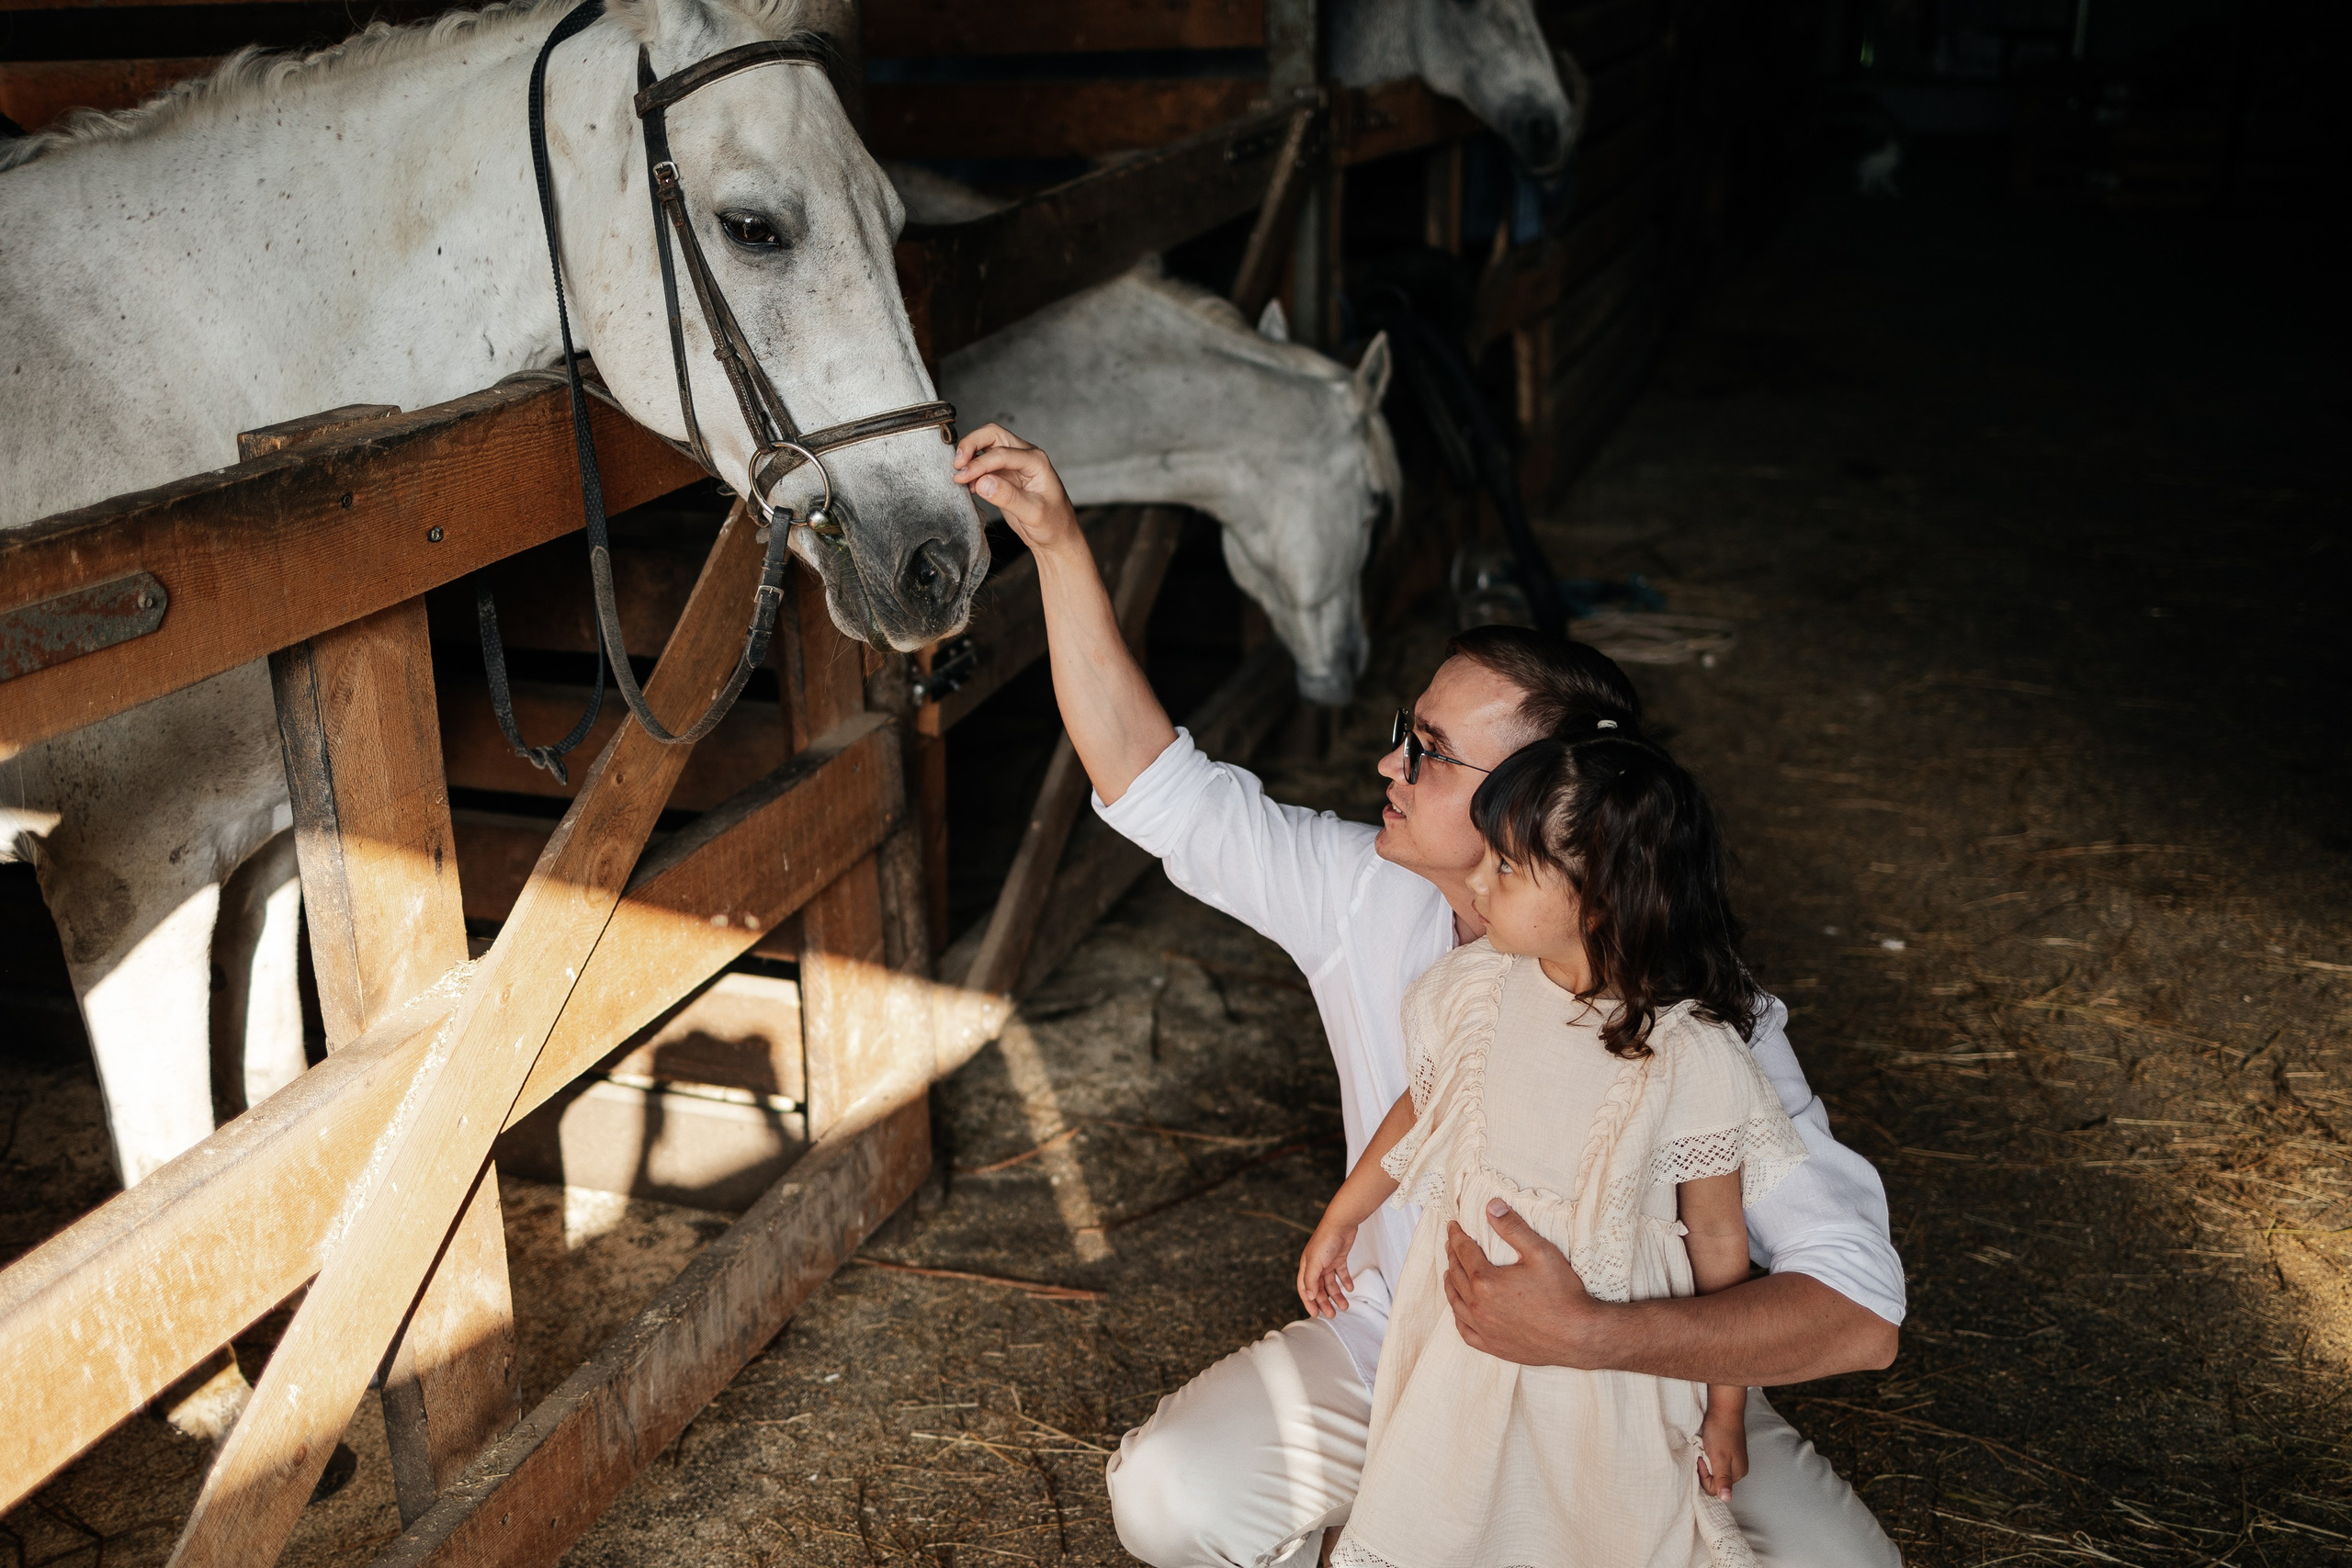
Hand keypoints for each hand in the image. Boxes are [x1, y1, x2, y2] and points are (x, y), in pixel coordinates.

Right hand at [952, 425, 1079, 552]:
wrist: (1056, 537)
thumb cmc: (1053, 525)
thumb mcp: (1033, 514)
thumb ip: (1008, 497)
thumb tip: (983, 482)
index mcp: (1036, 461)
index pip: (1002, 453)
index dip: (979, 463)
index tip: (962, 476)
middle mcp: (1025, 456)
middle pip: (992, 435)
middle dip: (971, 444)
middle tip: (957, 465)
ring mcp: (1014, 464)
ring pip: (986, 446)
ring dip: (970, 456)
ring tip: (960, 479)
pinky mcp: (1004, 474)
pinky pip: (984, 464)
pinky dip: (972, 471)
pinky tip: (969, 487)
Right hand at [1297, 1211, 1358, 1318]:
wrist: (1341, 1223)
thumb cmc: (1325, 1240)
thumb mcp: (1315, 1262)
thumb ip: (1311, 1280)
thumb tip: (1310, 1297)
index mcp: (1307, 1266)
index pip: (1305, 1289)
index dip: (1309, 1303)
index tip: (1316, 1315)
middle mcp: (1316, 1266)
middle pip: (1319, 1289)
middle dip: (1325, 1303)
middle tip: (1332, 1315)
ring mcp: (1328, 1262)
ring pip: (1331, 1284)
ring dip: (1337, 1295)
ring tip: (1345, 1306)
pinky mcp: (1339, 1258)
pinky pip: (1341, 1274)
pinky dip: (1345, 1282)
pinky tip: (1350, 1289)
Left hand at [1442, 1199, 1609, 1366]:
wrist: (1578, 1335)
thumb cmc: (1563, 1293)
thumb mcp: (1540, 1252)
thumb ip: (1513, 1227)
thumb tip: (1491, 1206)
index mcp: (1486, 1281)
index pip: (1464, 1251)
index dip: (1456, 1236)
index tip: (1453, 1226)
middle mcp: (1479, 1306)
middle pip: (1456, 1275)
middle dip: (1452, 1255)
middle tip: (1452, 1243)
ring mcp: (1485, 1329)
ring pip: (1456, 1303)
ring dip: (1450, 1284)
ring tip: (1449, 1271)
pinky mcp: (1493, 1346)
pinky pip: (1465, 1331)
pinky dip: (1458, 1317)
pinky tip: (1460, 1310)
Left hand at [1698, 1392, 1748, 1498]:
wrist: (1724, 1409)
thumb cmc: (1720, 1432)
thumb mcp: (1719, 1457)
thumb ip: (1722, 1479)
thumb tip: (1727, 1499)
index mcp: (1737, 1474)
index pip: (1715, 1489)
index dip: (1704, 1476)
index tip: (1702, 1459)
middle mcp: (1738, 1470)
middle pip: (1715, 1481)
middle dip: (1705, 1470)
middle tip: (1703, 1453)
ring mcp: (1735, 1460)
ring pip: (1715, 1471)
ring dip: (1707, 1462)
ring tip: (1706, 1449)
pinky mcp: (1730, 1452)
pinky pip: (1717, 1462)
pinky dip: (1710, 1456)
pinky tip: (1709, 1446)